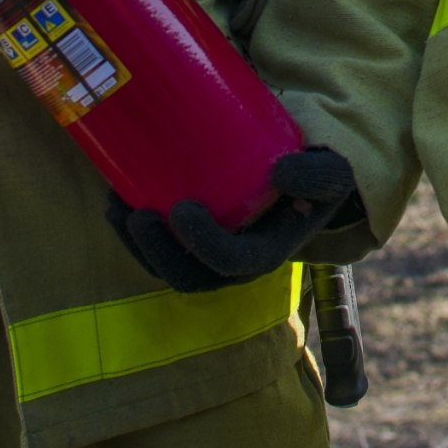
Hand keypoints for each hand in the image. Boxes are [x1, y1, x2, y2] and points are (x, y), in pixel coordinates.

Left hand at [107, 149, 358, 293]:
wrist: (302, 181)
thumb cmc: (314, 178)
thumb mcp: (332, 175)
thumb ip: (319, 174)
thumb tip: (280, 171)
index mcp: (266, 254)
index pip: (232, 263)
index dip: (202, 244)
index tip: (181, 207)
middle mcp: (232, 265)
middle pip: (188, 276)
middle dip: (156, 252)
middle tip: (137, 215)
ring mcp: (207, 256)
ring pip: (165, 266)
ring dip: (136, 244)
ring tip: (116, 207)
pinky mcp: (189, 240)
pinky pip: (155, 248)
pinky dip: (131, 230)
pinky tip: (117, 197)